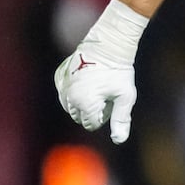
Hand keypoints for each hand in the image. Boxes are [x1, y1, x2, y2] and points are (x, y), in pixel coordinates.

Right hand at [53, 0, 147, 144]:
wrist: (108, 44)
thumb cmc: (119, 71)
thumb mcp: (125, 96)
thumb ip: (121, 119)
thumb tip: (119, 140)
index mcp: (85, 104)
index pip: (92, 123)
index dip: (105, 113)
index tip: (111, 99)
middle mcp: (69, 98)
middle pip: (80, 116)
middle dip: (93, 109)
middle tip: (105, 92)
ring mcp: (62, 87)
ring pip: (71, 106)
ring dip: (83, 102)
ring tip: (97, 86)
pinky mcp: (59, 78)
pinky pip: (64, 93)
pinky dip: (74, 91)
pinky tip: (86, 80)